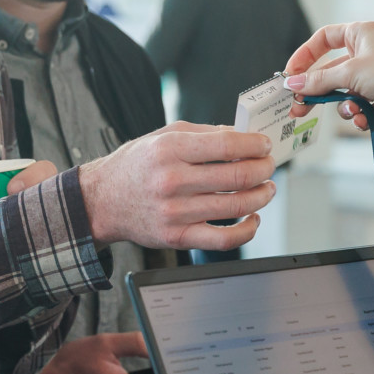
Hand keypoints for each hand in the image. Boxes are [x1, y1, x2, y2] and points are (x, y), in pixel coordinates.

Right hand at [79, 122, 275, 249]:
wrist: (103, 200)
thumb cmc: (137, 165)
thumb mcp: (164, 135)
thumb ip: (205, 134)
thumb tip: (245, 136)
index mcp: (169, 149)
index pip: (227, 145)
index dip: (255, 146)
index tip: (265, 146)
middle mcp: (172, 181)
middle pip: (237, 177)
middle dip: (264, 170)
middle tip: (270, 166)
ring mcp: (175, 212)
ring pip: (237, 207)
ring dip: (262, 196)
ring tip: (267, 188)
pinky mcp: (177, 237)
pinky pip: (224, 239)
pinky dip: (247, 230)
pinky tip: (253, 218)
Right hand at [283, 21, 373, 130]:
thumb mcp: (351, 73)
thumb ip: (320, 80)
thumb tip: (295, 83)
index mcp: (359, 34)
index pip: (323, 39)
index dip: (305, 56)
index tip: (291, 74)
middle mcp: (367, 52)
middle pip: (331, 72)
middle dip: (317, 92)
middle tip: (300, 107)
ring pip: (346, 93)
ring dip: (345, 106)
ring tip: (352, 111)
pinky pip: (362, 107)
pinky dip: (361, 115)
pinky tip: (364, 119)